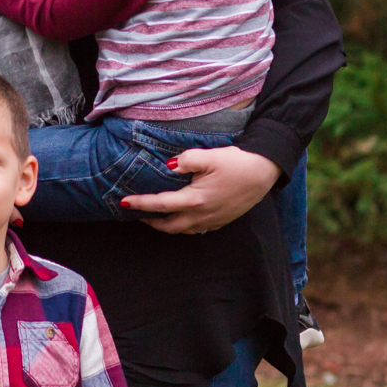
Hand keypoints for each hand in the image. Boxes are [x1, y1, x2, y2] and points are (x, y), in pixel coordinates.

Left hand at [122, 145, 280, 234]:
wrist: (264, 172)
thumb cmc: (237, 162)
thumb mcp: (210, 155)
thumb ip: (187, 159)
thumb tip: (169, 165)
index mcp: (195, 199)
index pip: (160, 204)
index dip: (140, 204)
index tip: (123, 202)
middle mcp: (202, 215)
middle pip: (168, 226)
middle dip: (149, 221)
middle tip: (136, 213)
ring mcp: (212, 220)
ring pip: (182, 230)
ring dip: (165, 226)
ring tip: (154, 216)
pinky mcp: (221, 221)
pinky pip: (196, 230)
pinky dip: (182, 227)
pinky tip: (180, 218)